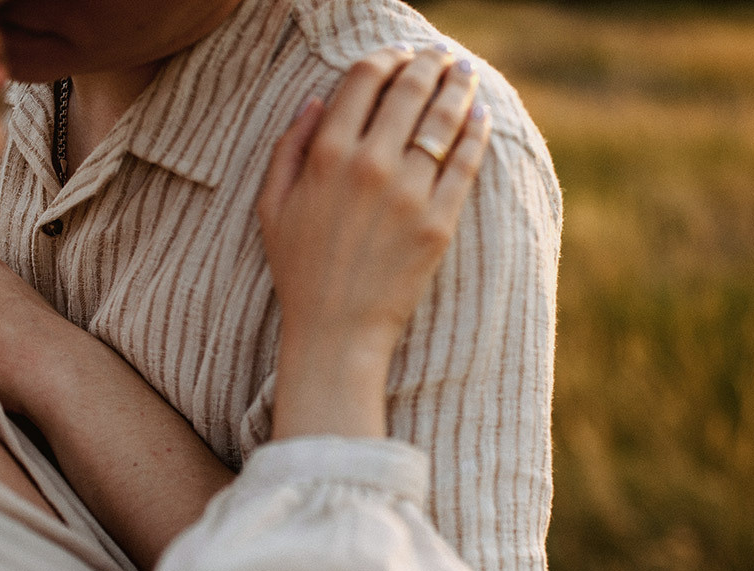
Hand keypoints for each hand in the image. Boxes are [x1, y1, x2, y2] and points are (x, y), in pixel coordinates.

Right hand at [257, 46, 492, 438]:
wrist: (336, 332)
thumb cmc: (299, 271)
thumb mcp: (272, 206)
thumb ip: (290, 147)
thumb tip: (318, 100)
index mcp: (327, 156)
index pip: (364, 80)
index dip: (385, 57)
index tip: (399, 54)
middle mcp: (370, 166)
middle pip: (410, 90)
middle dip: (429, 64)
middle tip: (441, 57)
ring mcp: (409, 195)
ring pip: (444, 120)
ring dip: (459, 87)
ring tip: (466, 73)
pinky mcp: (439, 223)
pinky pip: (466, 163)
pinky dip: (477, 132)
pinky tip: (480, 116)